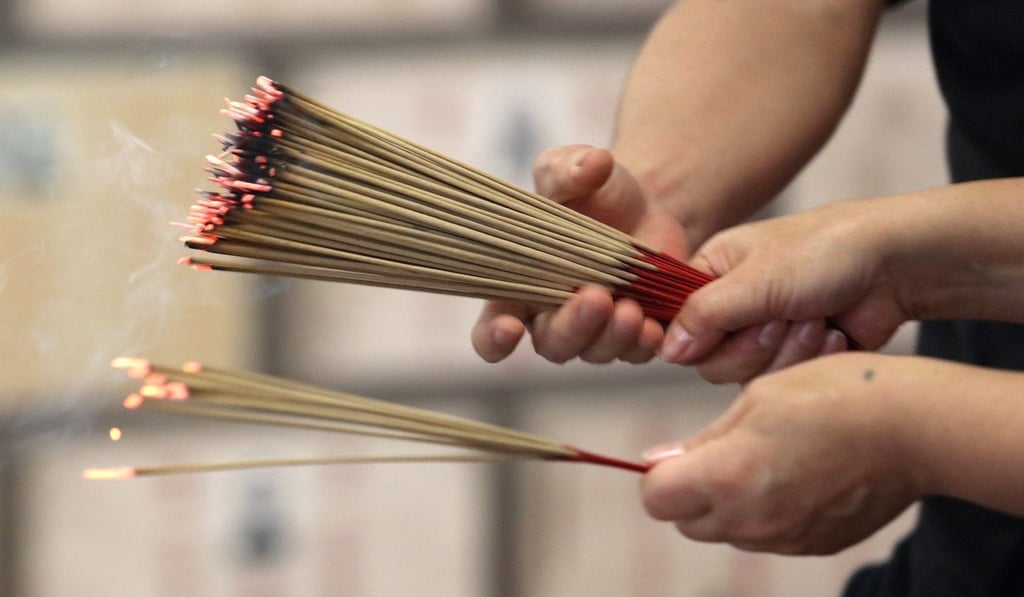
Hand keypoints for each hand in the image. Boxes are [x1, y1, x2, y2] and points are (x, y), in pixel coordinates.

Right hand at [471, 145, 688, 363]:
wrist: (645, 205)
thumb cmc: (591, 192)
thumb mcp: (572, 168)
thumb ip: (569, 167)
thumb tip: (592, 162)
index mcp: (518, 287)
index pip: (491, 331)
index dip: (493, 339)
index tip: (508, 330)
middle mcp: (551, 318)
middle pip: (551, 344)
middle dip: (572, 327)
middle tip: (596, 297)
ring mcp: (593, 332)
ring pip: (594, 352)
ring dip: (611, 337)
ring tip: (631, 309)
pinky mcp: (633, 334)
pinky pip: (636, 353)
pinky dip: (644, 345)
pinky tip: (654, 327)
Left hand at [640, 352, 922, 554]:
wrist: (914, 426)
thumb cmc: (835, 395)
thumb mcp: (756, 397)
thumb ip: (704, 439)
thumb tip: (658, 461)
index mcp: (728, 477)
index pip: (655, 498)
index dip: (659, 473)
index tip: (676, 452)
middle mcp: (752, 519)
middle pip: (687, 522)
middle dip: (688, 491)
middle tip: (719, 451)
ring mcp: (786, 538)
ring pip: (727, 532)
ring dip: (728, 503)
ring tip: (764, 458)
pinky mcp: (814, 544)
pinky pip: (768, 537)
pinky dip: (765, 512)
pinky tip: (794, 474)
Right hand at [658, 198, 910, 381]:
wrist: (896, 265)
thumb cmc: (827, 251)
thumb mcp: (754, 279)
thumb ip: (703, 315)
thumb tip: (667, 350)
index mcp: (713, 271)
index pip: (676, 320)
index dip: (691, 336)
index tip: (714, 336)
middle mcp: (733, 303)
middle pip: (711, 359)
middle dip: (752, 344)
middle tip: (779, 317)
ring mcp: (764, 331)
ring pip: (746, 374)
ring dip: (786, 350)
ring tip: (814, 318)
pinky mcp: (794, 355)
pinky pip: (781, 379)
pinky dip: (809, 358)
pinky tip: (832, 332)